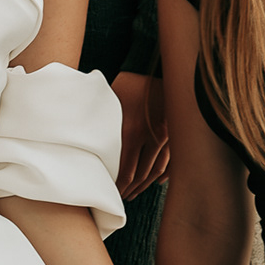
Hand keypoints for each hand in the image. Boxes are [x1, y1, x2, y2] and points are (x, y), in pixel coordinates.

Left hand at [113, 71, 168, 198]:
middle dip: (129, 189)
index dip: (117, 186)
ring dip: (143, 185)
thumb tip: (89, 147)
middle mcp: (149, 138)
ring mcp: (165, 137)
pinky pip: (170, 161)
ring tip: (133, 193)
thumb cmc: (129, 83)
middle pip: (139, 175)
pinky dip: (163, 174)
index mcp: (130, 132)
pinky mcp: (175, 133)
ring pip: (155, 171)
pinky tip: (155, 181)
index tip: (110, 194)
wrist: (157, 66)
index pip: (124, 170)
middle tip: (120, 198)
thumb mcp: (112, 103)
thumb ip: (105, 128)